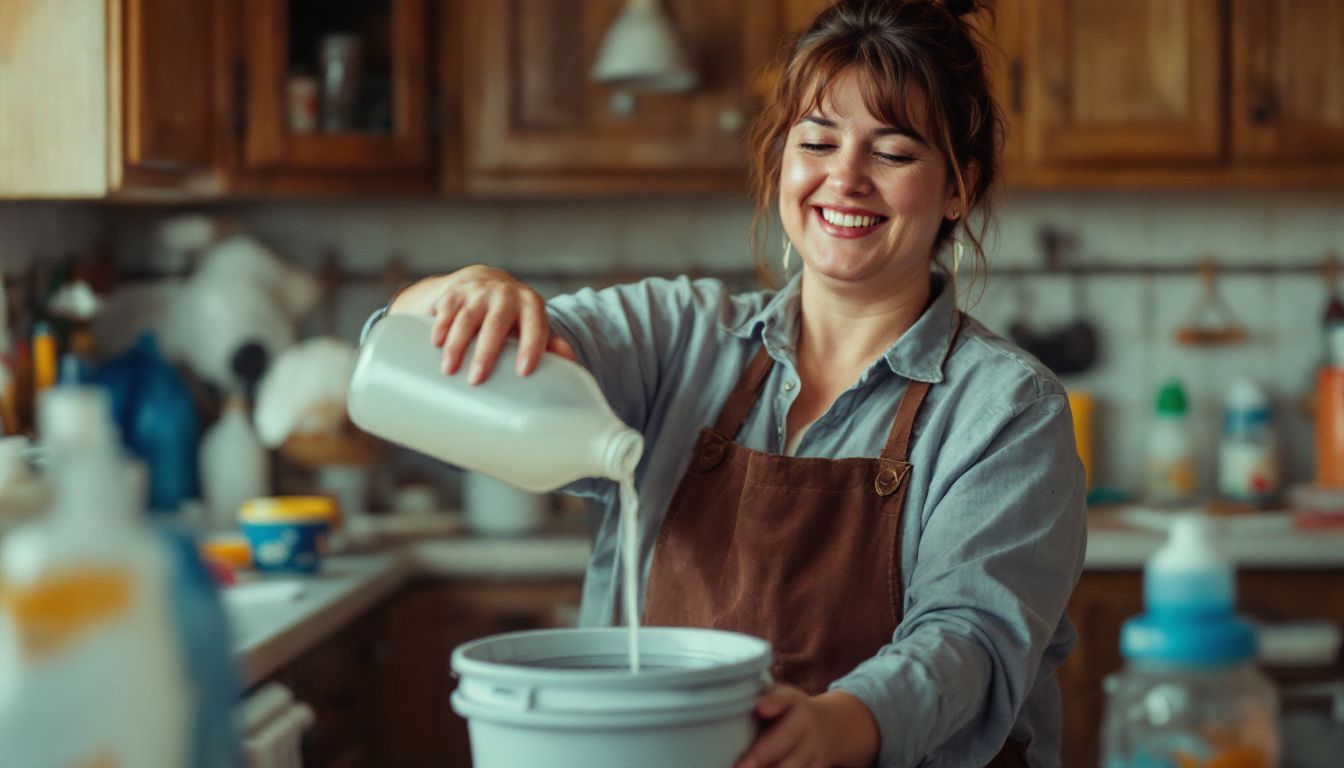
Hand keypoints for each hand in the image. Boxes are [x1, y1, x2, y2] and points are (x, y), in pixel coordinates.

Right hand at [389, 265, 575, 382]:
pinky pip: (447, 309)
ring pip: (467, 318)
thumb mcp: (533, 326)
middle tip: (476, 380)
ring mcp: (478, 291)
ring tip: (449, 370)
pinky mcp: (454, 292)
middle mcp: (505, 294)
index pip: (535, 327)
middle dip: (486, 352)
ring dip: (457, 344)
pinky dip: (441, 326)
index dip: (531, 347)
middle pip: (496, 324)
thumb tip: (570, 362)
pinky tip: (435, 344)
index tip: (523, 371)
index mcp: (531, 305)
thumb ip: (550, 345)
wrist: (482, 281)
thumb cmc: (512, 317)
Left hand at [735, 686, 878, 767]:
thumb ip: (760, 697)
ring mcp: (814, 749)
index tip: (760, 707)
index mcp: (793, 702)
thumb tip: (727, 699)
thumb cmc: (790, 711)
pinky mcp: (818, 767)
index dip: (773, 701)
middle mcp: (806, 725)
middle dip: (763, 754)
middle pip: (785, 740)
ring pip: (795, 765)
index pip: (784, 698)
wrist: (833, 726)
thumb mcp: (782, 697)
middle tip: (741, 766)